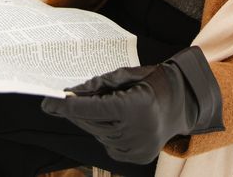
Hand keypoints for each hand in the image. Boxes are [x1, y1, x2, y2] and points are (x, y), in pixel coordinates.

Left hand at [40, 46, 223, 164]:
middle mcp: (136, 131)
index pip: (92, 108)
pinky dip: (103, 132)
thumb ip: (101, 83)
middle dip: (74, 112)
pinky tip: (110, 120)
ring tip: (89, 107)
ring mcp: (137, 148)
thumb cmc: (157, 82)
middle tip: (59, 101)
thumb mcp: (130, 74)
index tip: (47, 103)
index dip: (67, 106)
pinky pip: (108, 144)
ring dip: (89, 121)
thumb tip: (73, 91)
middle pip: (91, 123)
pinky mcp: (137, 157)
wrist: (185, 103)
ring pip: (98, 135)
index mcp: (135, 106)